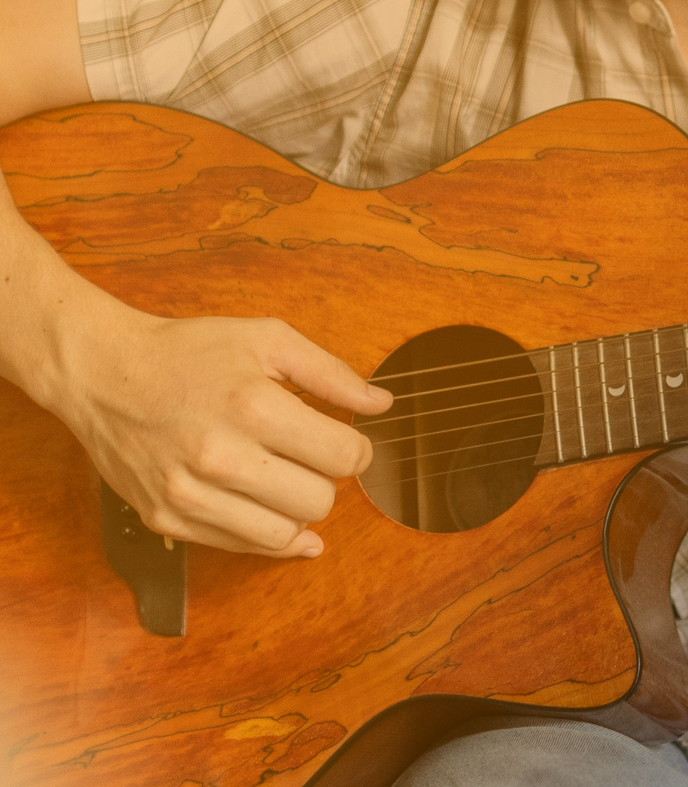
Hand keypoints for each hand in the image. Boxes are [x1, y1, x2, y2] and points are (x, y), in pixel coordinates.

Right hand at [51, 283, 391, 558]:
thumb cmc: (191, 351)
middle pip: (318, 501)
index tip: (348, 442)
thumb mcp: (268, 339)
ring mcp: (189, 495)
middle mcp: (221, 457)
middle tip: (310, 457)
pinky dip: (265, 535)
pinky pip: (239, 548)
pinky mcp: (166, 519)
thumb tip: (382, 404)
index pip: (343, 457)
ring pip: (282, 535)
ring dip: (298, 511)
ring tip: (288, 480)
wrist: (104, 373)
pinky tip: (273, 513)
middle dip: (327, 480)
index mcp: (255, 407)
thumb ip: (332, 373)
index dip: (358, 451)